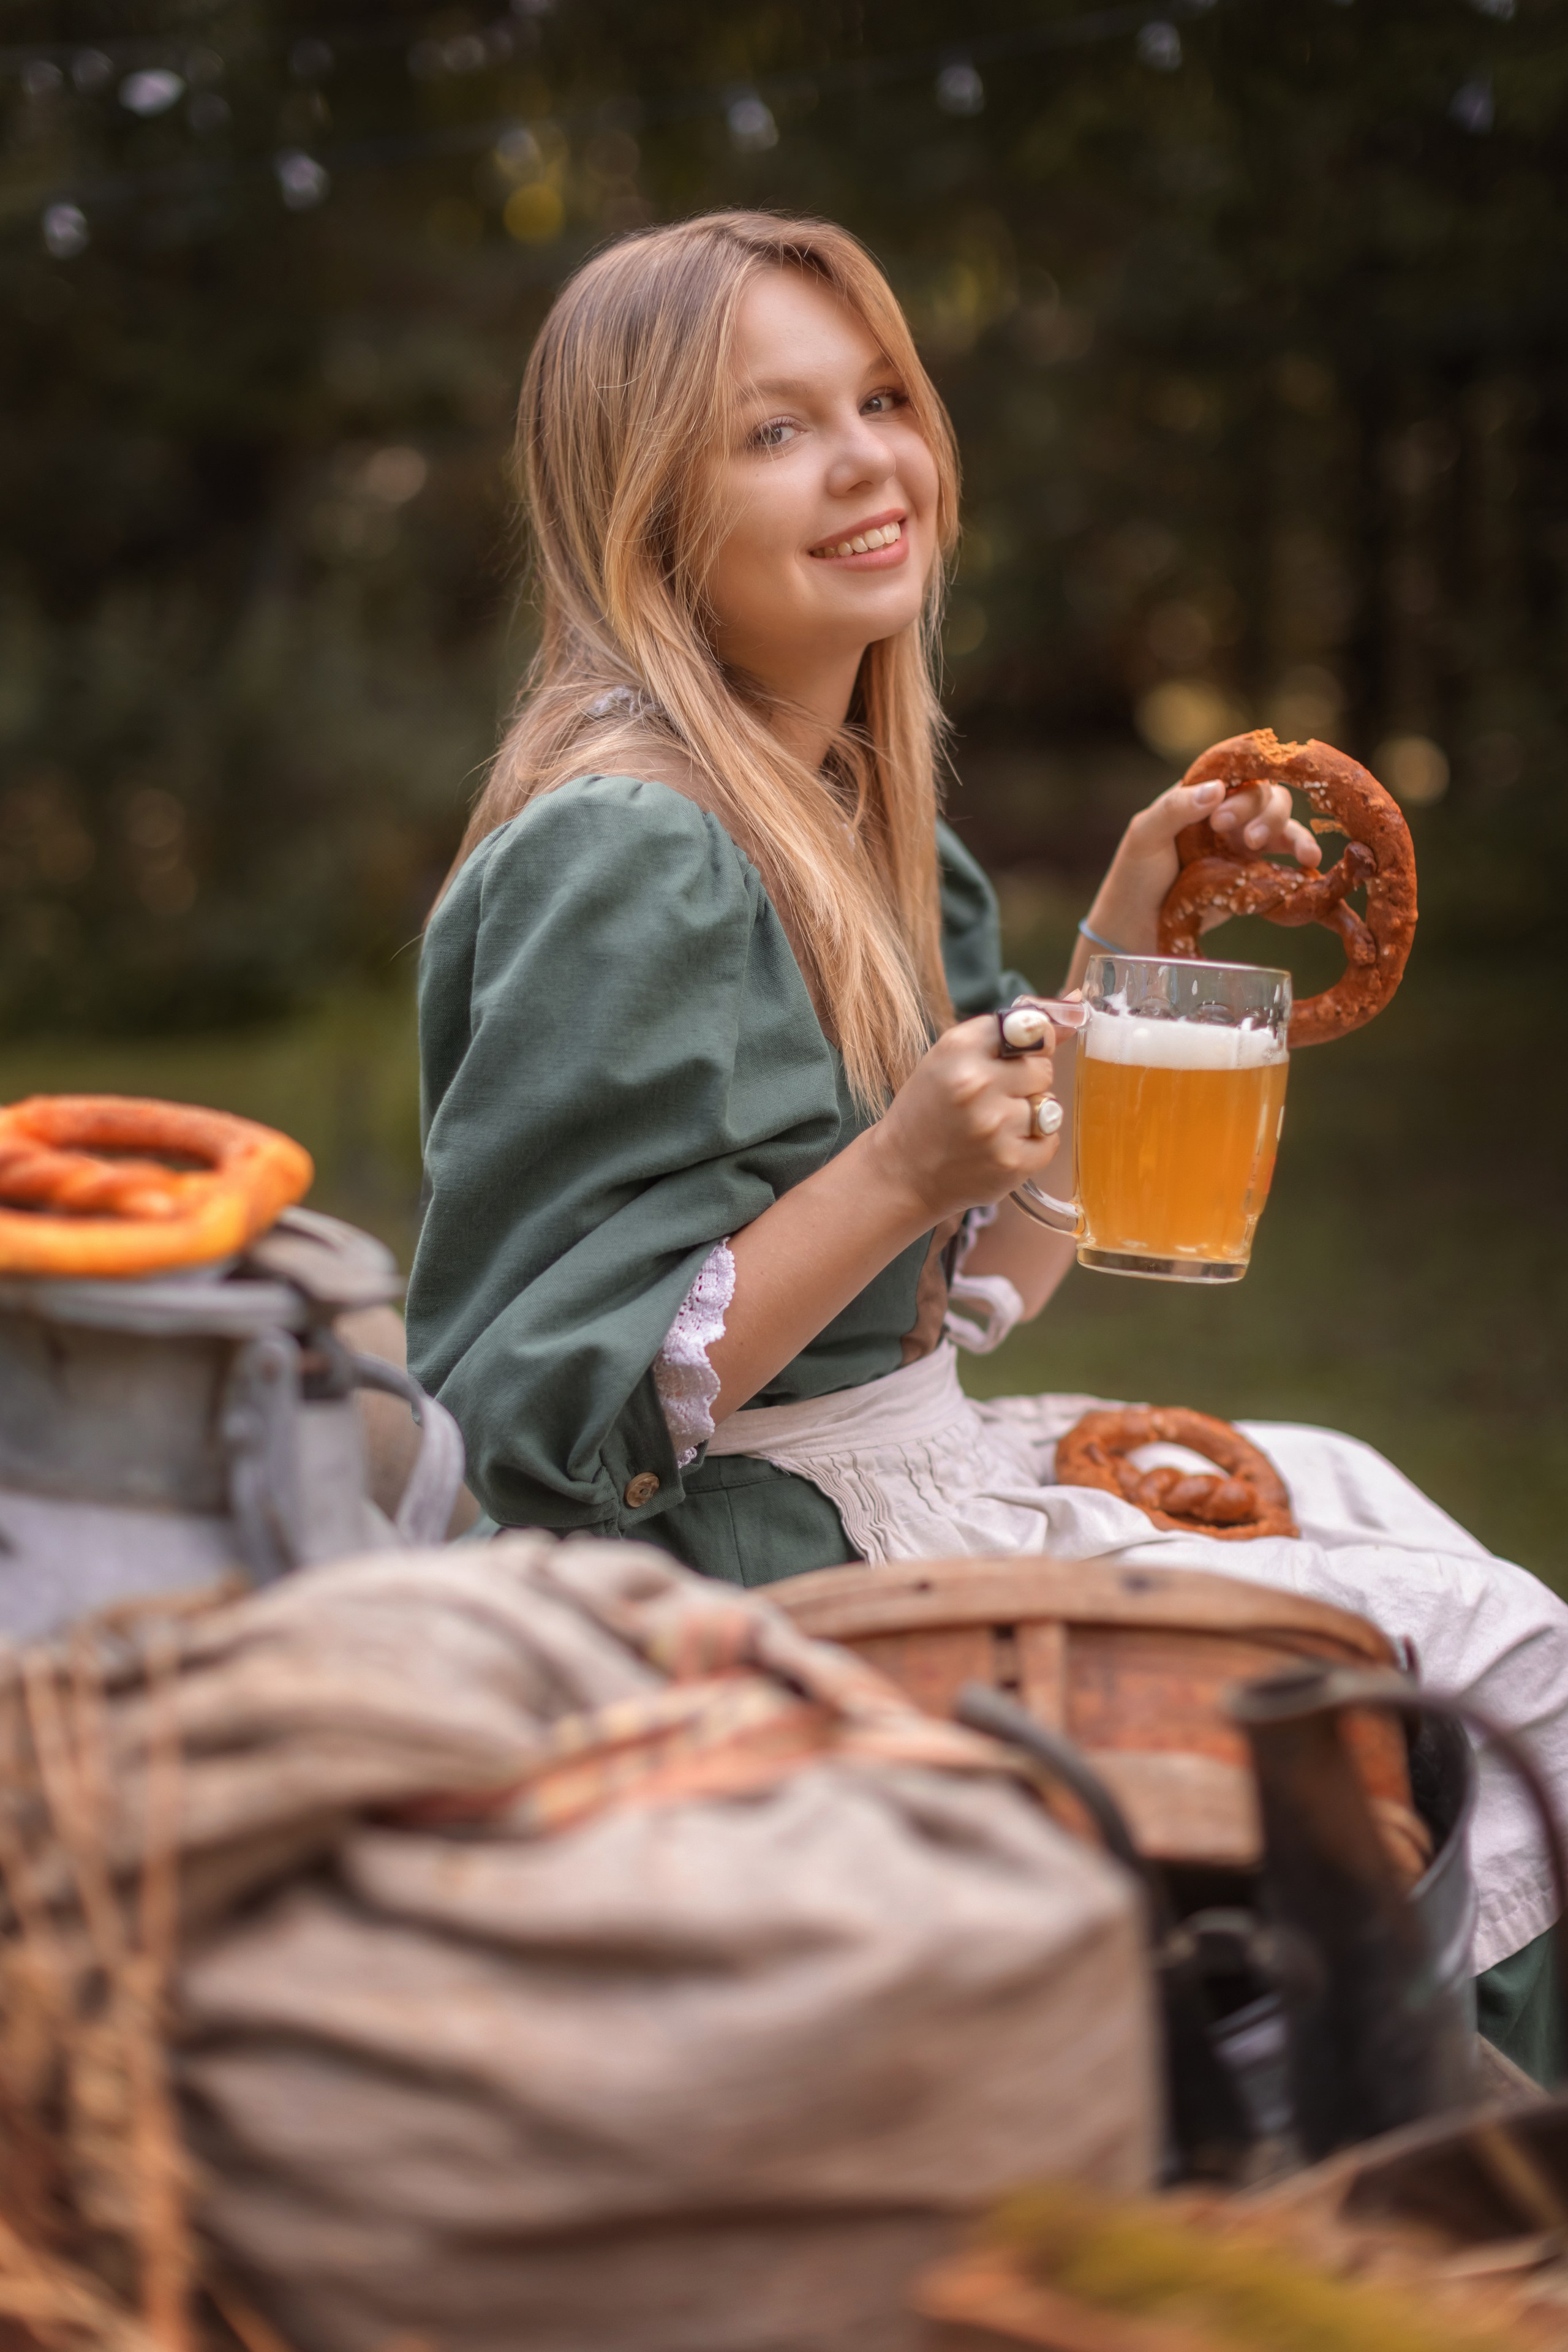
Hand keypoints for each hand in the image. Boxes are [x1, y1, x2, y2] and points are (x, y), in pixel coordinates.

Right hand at [863, 1016, 1062, 1225]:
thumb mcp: (954, 1057)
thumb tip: (1073, 1004)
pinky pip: (1051, 1140)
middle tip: (990, 1098)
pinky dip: (1032, 1145)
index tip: (1018, 1055)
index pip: (1031, 1026)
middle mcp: (977, 1083)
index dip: (1030, 1042)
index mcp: (959, 1048)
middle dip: (1026, 1081)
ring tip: (993, 1126)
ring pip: (1050, 1105)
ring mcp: (996, 1125)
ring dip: (1030, 1115)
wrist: (902, 1173)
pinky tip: (999, 1148)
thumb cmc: (930, 1109)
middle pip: (1044, 1067)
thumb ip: (1013, 1031)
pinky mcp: (1012, 1162)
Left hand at [1082, 774, 1321, 957]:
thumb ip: (1175, 809)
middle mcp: (1225, 811)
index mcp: (1199, 794)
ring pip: (1281, 820)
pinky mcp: (1253, 868)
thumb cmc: (1136, 874)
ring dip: (1289, 830)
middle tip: (1244, 840)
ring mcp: (1241, 840)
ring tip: (1296, 853)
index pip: (1234, 773)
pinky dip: (1301, 853)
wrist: (1139, 924)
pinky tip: (1310, 862)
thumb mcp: (1145, 835)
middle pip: (1263, 794)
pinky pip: (1285, 854)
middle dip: (1261, 812)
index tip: (1221, 817)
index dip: (1239, 787)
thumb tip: (1215, 790)